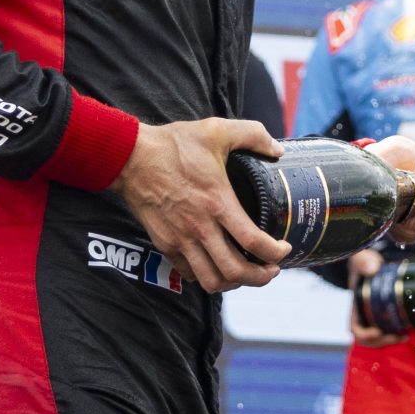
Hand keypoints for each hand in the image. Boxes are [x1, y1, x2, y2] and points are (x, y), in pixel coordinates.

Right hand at [109, 118, 291, 292]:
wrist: (130, 157)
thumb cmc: (173, 144)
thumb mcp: (216, 130)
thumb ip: (252, 134)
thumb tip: (277, 150)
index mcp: (217, 202)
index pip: (253, 242)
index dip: (276, 252)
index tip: (284, 248)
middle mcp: (200, 227)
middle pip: (235, 271)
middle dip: (260, 277)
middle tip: (271, 270)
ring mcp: (180, 239)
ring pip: (211, 281)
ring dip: (233, 283)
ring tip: (245, 273)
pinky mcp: (165, 243)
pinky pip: (189, 273)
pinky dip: (206, 277)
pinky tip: (215, 265)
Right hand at [346, 248, 403, 347]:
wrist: (369, 262)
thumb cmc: (363, 262)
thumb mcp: (361, 260)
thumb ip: (364, 262)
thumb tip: (373, 269)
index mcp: (355, 306)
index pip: (355, 329)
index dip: (365, 335)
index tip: (378, 331)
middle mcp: (363, 315)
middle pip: (369, 339)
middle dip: (383, 341)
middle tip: (399, 336)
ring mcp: (374, 316)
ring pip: (380, 338)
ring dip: (391, 340)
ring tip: (404, 336)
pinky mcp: (385, 315)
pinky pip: (388, 331)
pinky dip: (396, 334)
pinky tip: (408, 331)